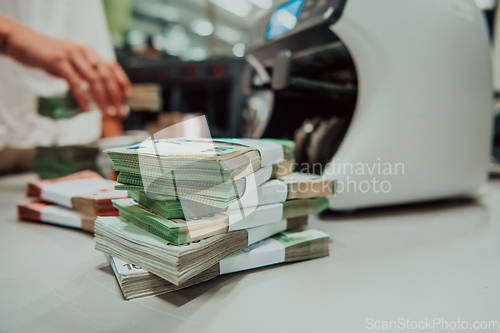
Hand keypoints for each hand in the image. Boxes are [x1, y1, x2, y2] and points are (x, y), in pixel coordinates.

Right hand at [5, 25, 131, 115]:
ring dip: (102, 98)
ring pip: (93, 79)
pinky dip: (83, 97)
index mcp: (89, 52)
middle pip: (106, 75)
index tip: (128, 96)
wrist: (23, 42)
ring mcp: (72, 55)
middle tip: (119, 111)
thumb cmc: (48, 55)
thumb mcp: (71, 62)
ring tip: (106, 113)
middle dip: (115, 94)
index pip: (112, 66)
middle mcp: (84, 52)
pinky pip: (75, 82)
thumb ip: (82, 73)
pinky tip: (87, 109)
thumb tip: (96, 92)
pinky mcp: (58, 62)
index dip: (122, 81)